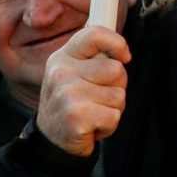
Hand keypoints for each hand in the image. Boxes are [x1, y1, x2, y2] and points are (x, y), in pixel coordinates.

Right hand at [34, 25, 129, 157]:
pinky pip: (114, 116)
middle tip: (97, 98)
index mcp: (62, 57)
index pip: (94, 34)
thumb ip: (95, 58)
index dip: (117, 43)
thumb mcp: (75, 74)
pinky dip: (109, 125)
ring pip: (119, 95)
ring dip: (112, 108)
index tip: (124, 56)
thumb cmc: (72, 104)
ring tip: (93, 113)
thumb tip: (122, 51)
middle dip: (116, 86)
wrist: (51, 141)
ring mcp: (67, 94)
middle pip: (116, 69)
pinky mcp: (76, 117)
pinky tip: (91, 127)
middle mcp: (61, 73)